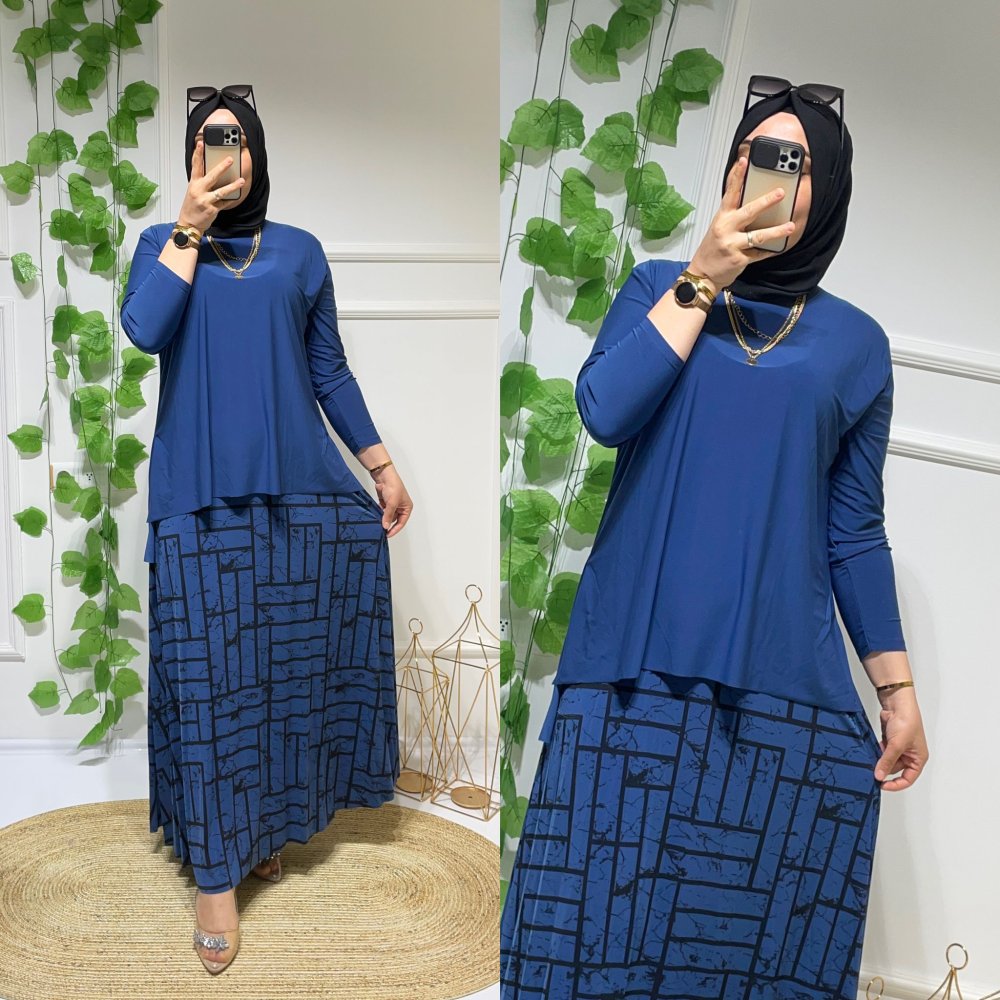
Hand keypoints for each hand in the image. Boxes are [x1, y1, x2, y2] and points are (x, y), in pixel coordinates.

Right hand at [178, 136, 244, 232]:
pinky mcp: (213, 210)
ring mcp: (206, 201)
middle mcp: (199, 191)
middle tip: (230, 159)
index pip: (195, 166)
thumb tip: (214, 173)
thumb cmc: (191, 207)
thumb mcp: (193, 192)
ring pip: (222, 191)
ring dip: (233, 185)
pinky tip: (238, 195)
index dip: (197, 154)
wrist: (189, 224)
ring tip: (241, 180)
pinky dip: (231, 199)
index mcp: (193, 184)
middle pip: (212, 176)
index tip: (200, 144)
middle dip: (221, 167)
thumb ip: (201, 183)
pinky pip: (224, 203)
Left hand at [371, 465, 411, 538]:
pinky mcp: (385, 503)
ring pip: (387, 516)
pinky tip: (376, 516)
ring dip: (383, 519)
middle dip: (388, 524)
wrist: (384, 476)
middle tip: (381, 531)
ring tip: (378, 524)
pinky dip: (379, 514)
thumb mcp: (392, 503)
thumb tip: (385, 526)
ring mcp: (392, 505)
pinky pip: (382, 512)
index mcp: (407, 508)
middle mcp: (401, 507)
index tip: (388, 534)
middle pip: (394, 520)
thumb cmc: (394, 486)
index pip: (401, 522)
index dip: (395, 529)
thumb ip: (388, 516)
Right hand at [688, 155, 796, 292]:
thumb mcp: (719, 228)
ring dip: (777, 231)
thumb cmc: (712, 249)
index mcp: (721, 218)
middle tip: (780, 192)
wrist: (703, 274)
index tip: (744, 161)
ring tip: (790, 226)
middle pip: (749, 212)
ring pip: (758, 236)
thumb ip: (734, 216)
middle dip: (766, 201)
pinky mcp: (739, 259)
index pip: (730, 193)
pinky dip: (770, 251)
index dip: (736, 176)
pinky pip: (759, 254)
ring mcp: (732, 245)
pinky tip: (779, 247)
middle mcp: (726, 229)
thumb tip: (755, 203)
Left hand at [871, 687, 929, 790]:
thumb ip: (887, 761)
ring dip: (879, 761)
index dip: (896, 784)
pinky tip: (870, 752)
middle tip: (872, 772)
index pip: (908, 779)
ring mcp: (899, 747)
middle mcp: (910, 754)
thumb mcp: (896, 745)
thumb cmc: (906, 721)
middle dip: (884, 770)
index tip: (882, 785)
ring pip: (887, 761)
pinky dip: (876, 753)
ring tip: (870, 762)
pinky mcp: (890, 741)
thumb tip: (879, 776)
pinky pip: (882, 752)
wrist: (897, 703)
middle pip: (896, 770)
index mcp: (919, 758)